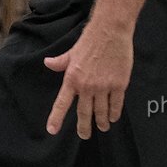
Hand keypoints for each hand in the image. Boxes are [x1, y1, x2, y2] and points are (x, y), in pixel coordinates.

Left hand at [42, 21, 133, 137]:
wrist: (110, 31)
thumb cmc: (90, 40)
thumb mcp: (71, 52)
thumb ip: (60, 62)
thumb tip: (48, 63)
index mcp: (72, 78)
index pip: (62, 103)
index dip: (56, 118)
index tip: (52, 130)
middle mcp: (86, 85)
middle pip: (84, 113)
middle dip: (84, 128)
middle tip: (84, 135)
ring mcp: (103, 86)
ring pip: (101, 112)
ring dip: (101, 122)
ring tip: (102, 127)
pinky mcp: (119, 85)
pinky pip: (116, 105)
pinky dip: (114, 113)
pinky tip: (113, 117)